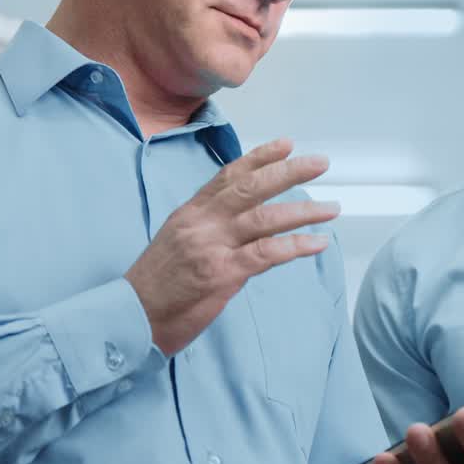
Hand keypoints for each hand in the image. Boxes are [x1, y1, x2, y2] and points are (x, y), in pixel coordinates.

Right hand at [125, 138, 337, 355]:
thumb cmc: (156, 284)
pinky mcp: (221, 274)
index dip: (260, 157)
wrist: (131, 318)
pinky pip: (266, 254)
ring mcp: (211, 247)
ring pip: (264, 218)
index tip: (287, 145)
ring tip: (332, 208)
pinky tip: (317, 242)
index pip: (229, 175)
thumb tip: (241, 218)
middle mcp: (202, 223)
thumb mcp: (177, 241)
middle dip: (289, 173)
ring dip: (303, 211)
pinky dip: (296, 246)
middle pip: (251, 188)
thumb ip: (208, 226)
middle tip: (320, 164)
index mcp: (190, 212)